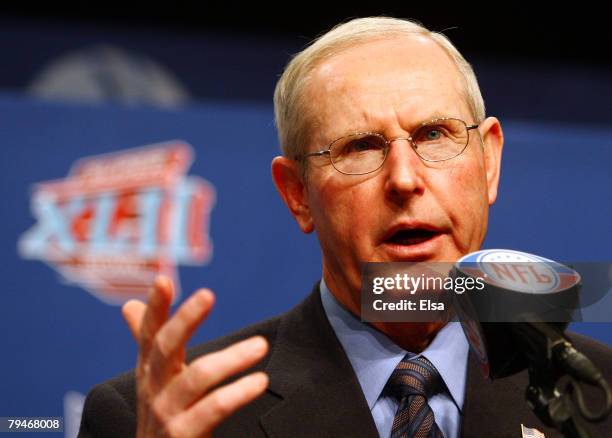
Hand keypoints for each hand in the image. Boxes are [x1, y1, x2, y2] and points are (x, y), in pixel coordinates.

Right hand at [122, 276, 268, 437]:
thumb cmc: (163, 418)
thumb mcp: (154, 379)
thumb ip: (149, 343)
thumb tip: (129, 305)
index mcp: (149, 370)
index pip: (149, 333)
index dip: (155, 307)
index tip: (163, 279)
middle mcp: (153, 388)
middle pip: (164, 348)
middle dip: (184, 319)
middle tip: (207, 294)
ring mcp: (166, 413)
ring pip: (195, 377)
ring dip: (230, 358)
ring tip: (260, 345)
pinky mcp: (182, 436)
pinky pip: (212, 409)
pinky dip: (237, 393)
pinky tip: (259, 381)